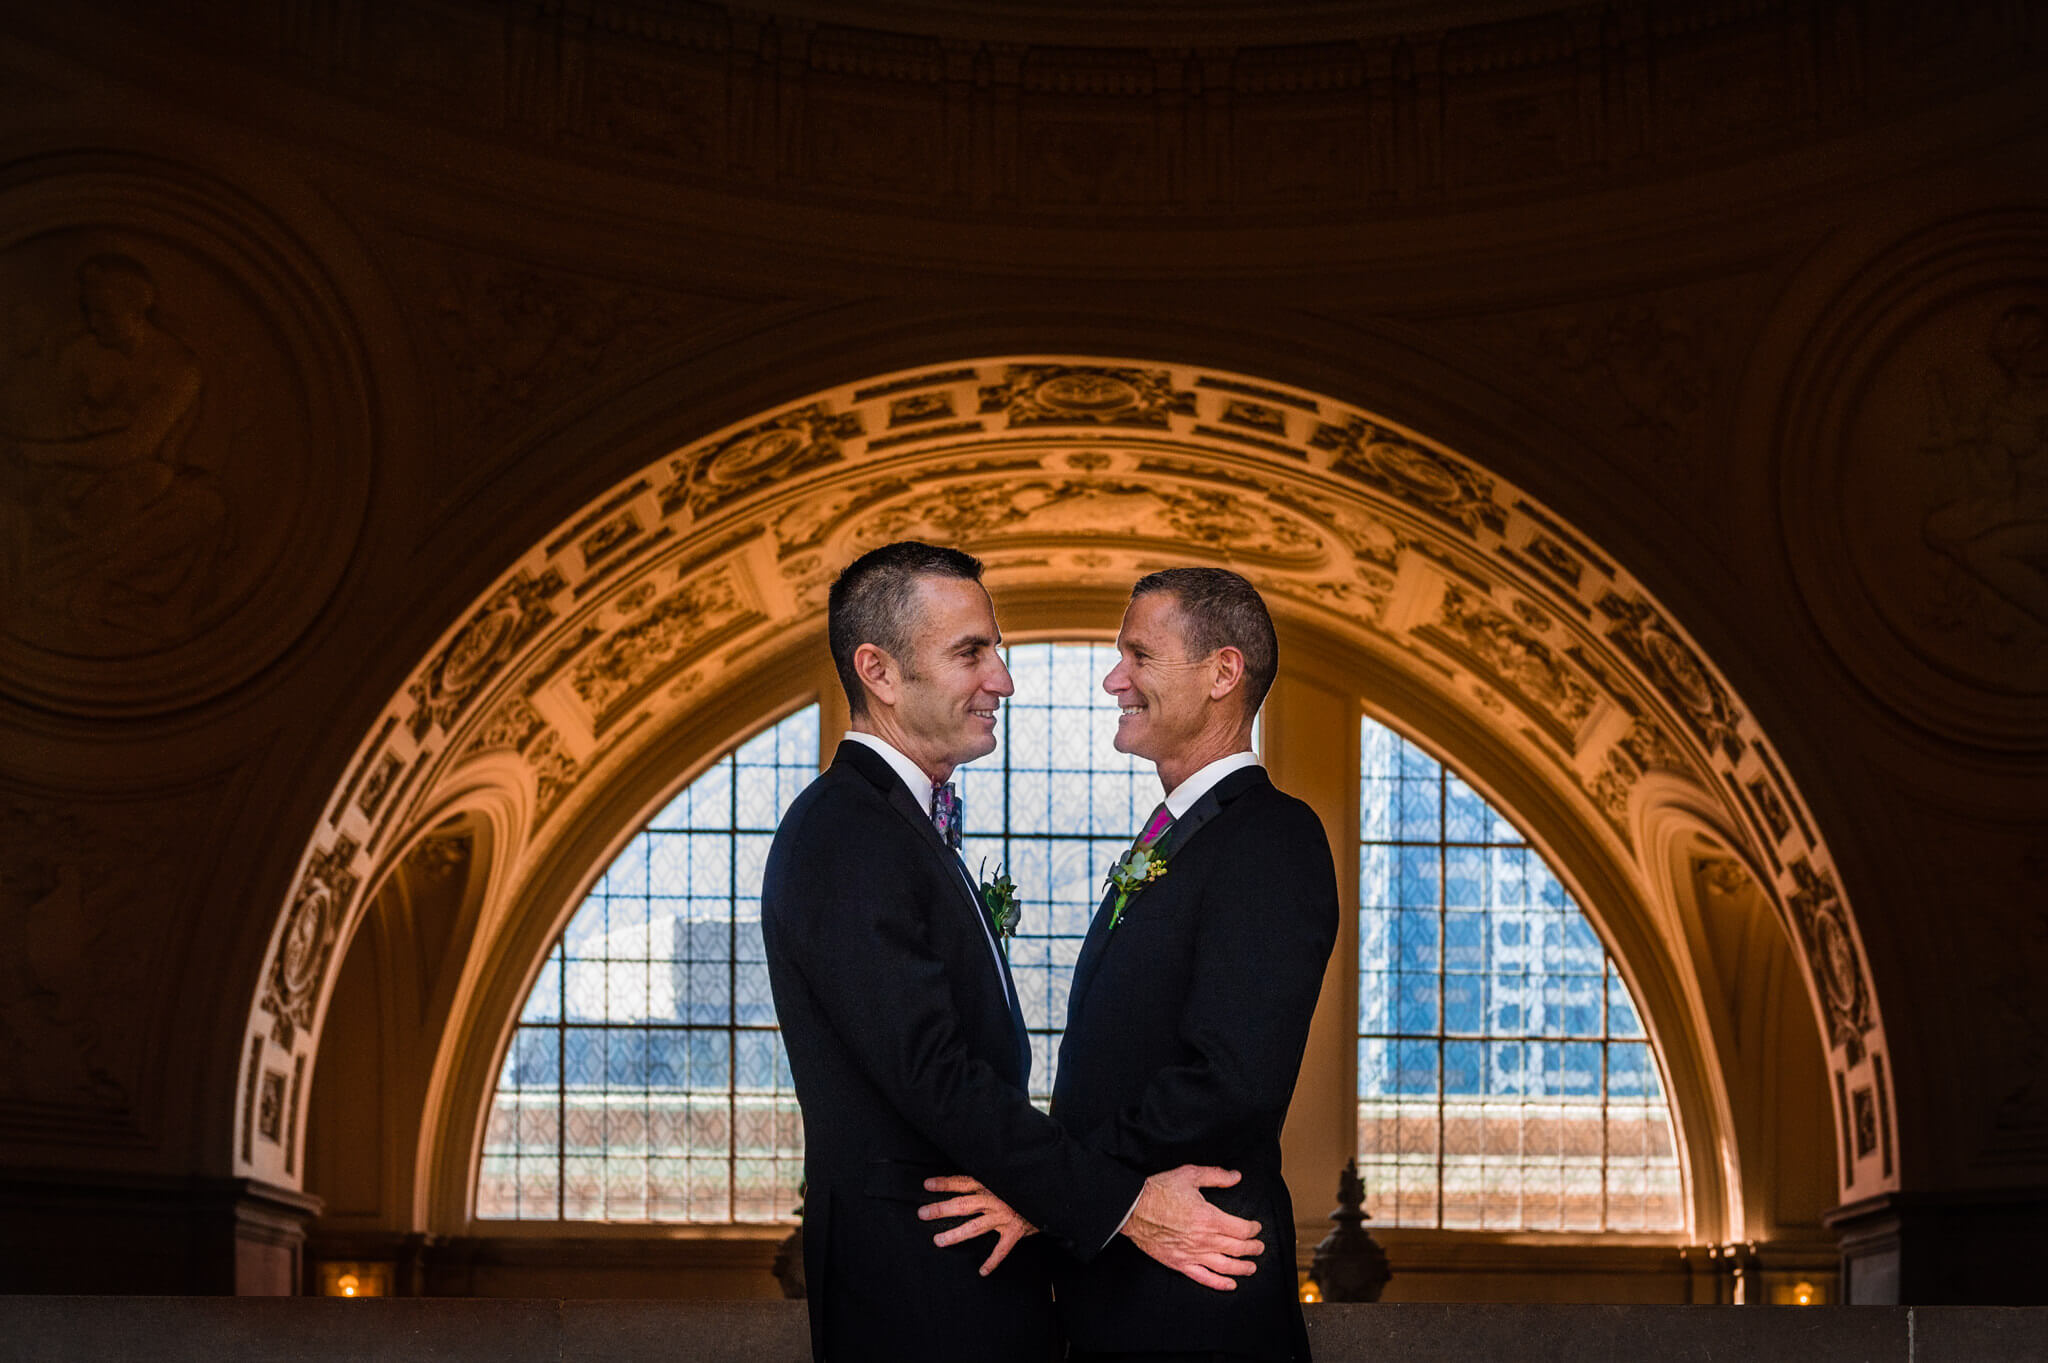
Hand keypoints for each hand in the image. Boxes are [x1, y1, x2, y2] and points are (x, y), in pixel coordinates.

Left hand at [919, 1175, 1037, 1275]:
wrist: (1049, 1197)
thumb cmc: (1022, 1188)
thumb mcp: (1004, 1180)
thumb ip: (987, 1183)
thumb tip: (966, 1185)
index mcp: (991, 1184)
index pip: (964, 1182)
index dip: (945, 1183)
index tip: (927, 1185)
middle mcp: (995, 1200)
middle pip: (963, 1205)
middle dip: (941, 1209)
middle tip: (922, 1214)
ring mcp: (1004, 1216)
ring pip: (975, 1227)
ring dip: (955, 1234)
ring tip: (938, 1241)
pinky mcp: (1015, 1231)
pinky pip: (1001, 1249)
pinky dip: (992, 1261)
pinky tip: (982, 1271)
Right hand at [1120, 1164, 1263, 1290]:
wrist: (1133, 1208)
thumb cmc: (1159, 1191)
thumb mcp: (1190, 1174)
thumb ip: (1216, 1176)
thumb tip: (1236, 1176)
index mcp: (1209, 1218)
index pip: (1241, 1229)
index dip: (1253, 1229)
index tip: (1256, 1227)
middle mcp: (1204, 1239)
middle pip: (1237, 1248)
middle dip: (1253, 1248)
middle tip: (1259, 1247)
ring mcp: (1192, 1254)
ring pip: (1225, 1266)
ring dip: (1243, 1268)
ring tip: (1252, 1268)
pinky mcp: (1180, 1264)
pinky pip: (1204, 1278)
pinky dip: (1219, 1283)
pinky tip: (1230, 1285)